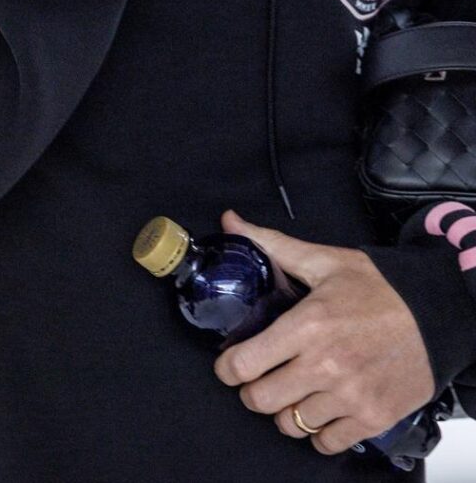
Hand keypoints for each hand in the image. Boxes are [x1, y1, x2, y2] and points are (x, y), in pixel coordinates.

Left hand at [213, 210, 435, 456]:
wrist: (436, 312)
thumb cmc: (380, 287)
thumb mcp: (324, 260)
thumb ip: (272, 245)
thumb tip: (232, 222)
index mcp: (308, 325)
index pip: (244, 364)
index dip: (228, 368)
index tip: (230, 364)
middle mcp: (325, 365)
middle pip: (261, 400)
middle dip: (253, 390)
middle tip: (260, 377)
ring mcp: (350, 396)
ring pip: (291, 425)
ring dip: (285, 411)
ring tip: (293, 391)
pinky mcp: (372, 417)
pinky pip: (327, 443)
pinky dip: (318, 432)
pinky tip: (321, 408)